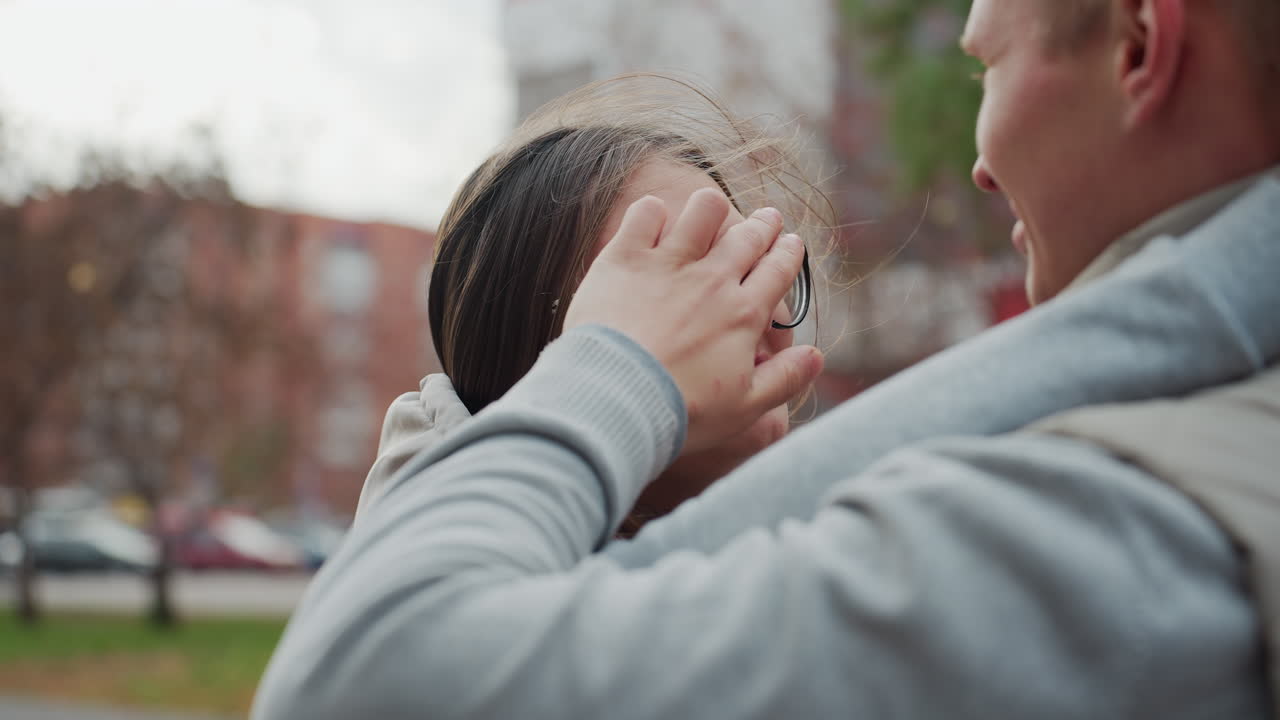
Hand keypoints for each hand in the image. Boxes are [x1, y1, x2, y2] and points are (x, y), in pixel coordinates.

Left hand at [564, 189, 823, 451]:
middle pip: (749, 237)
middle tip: (768, 218)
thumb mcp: (745, 407)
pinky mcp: (626, 257)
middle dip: (764, 224)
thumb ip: (785, 378)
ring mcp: (669, 263)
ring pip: (704, 211)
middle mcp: (713, 280)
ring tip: (712, 208)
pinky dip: (653, 212)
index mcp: (744, 314)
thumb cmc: (682, 410)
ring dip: (712, 208)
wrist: (617, 398)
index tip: (791, 243)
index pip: (778, 270)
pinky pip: (646, 213)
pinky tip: (655, 219)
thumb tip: (817, 356)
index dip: (788, 253)